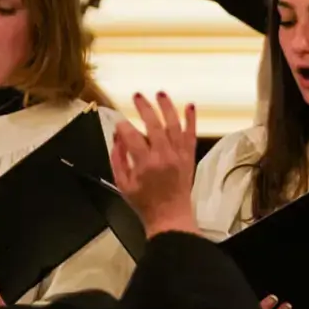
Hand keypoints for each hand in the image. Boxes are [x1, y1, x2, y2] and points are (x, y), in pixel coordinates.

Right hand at [112, 92, 198, 237]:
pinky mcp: (189, 156)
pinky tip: (190, 106)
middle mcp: (164, 156)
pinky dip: (191, 119)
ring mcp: (179, 155)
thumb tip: (116, 138)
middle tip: (137, 96)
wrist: (170, 215)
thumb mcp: (123, 183)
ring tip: (160, 93)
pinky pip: (191, 134)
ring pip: (174, 125)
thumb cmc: (145, 202)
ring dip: (167, 107)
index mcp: (145, 164)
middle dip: (145, 108)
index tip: (119, 122)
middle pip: (154, 125)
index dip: (123, 127)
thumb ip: (117, 159)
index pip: (132, 137)